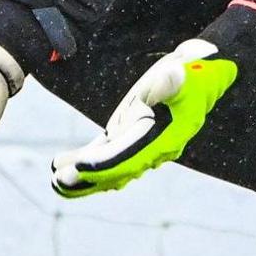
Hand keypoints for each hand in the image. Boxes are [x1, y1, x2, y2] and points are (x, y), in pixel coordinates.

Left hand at [51, 39, 237, 197]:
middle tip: (60, 182)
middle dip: (88, 178)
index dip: (106, 164)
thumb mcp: (185, 73)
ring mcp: (139, 146)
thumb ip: (175, 80)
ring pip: (108, 169)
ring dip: (83, 177)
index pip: (131, 156)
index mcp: (164, 138)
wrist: (199, 76)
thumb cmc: (192, 74)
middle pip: (116, 171)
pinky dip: (85, 162)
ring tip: (56, 181)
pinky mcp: (128, 135)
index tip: (82, 167)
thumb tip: (173, 76)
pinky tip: (62, 164)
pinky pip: (105, 155)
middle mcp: (152, 149)